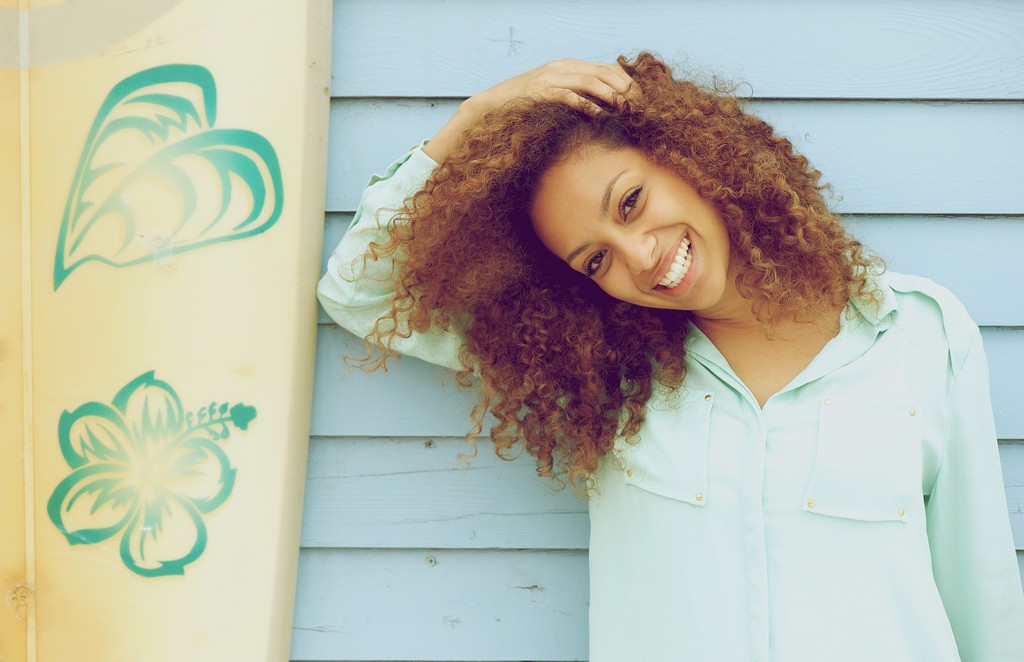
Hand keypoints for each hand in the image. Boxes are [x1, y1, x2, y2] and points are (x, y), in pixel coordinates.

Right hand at [464, 58, 636, 118]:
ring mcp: (551, 78)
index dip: (628, 82)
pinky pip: (570, 97)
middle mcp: (562, 67)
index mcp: (568, 65)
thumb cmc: (526, 105)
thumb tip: (603, 108)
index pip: (607, 68)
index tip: (641, 100)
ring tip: (626, 111)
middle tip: (640, 107)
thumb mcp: (554, 94)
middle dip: (626, 89)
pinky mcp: (541, 93)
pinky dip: (587, 106)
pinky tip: (599, 117)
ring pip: (591, 82)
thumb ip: (576, 95)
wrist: (492, 105)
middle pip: (604, 73)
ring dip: (612, 96)